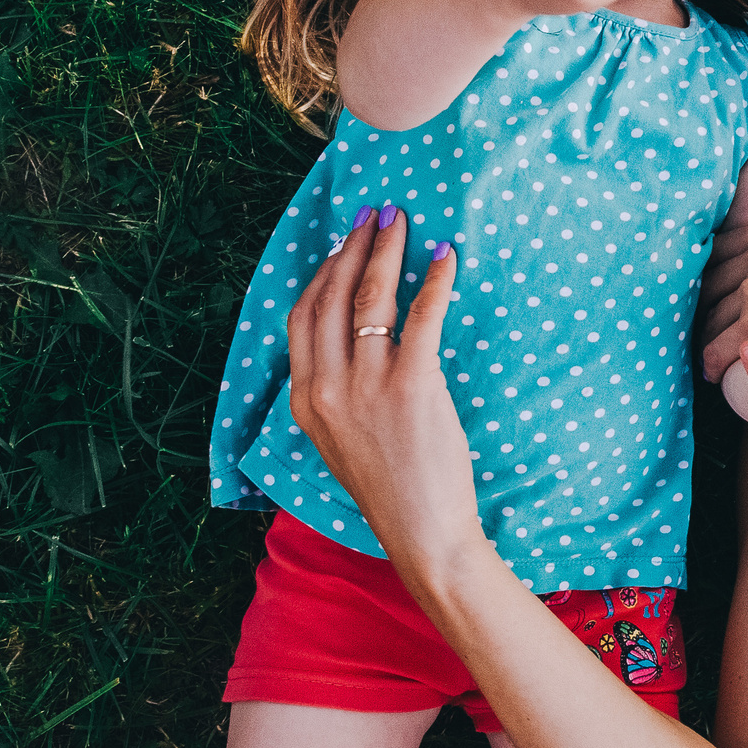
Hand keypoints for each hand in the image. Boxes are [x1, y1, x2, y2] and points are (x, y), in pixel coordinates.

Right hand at [285, 207, 486, 576]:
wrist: (423, 531)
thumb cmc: (391, 487)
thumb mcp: (340, 440)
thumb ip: (335, 394)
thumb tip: (350, 344)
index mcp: (304, 401)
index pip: (302, 317)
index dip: (323, 272)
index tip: (343, 243)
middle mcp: (326, 389)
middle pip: (331, 297)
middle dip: (353, 248)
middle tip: (376, 216)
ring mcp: (366, 387)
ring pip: (370, 299)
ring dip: (387, 252)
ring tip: (403, 223)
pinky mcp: (412, 387)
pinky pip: (422, 317)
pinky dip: (435, 280)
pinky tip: (446, 257)